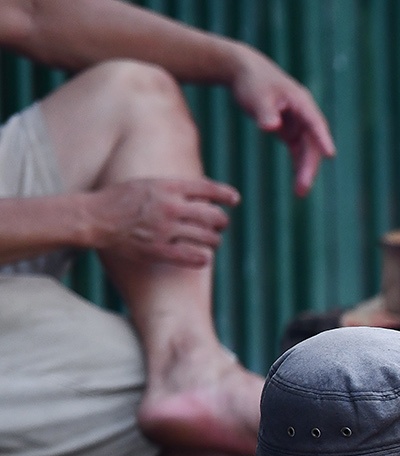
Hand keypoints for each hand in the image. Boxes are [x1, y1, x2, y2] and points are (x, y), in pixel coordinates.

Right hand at [86, 178, 237, 266]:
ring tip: (211, 241)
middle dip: (221, 221)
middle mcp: (170, 207)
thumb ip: (172, 187)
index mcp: (167, 187)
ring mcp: (166, 230)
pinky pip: (195, 258)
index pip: (207, 188)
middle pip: (214, 216)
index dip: (225, 194)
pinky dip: (203, 258)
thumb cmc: (120, 199)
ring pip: (208, 238)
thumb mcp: (147, 183)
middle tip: (220, 225)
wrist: (96, 218)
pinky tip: (203, 258)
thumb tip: (200, 191)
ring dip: (214, 240)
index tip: (235, 199)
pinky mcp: (160, 251)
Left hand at [231, 48, 335, 195]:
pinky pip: (298, 152)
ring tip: (300, 193)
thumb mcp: (256, 97)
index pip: (314, 122)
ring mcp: (299, 124)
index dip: (323, 138)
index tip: (330, 154)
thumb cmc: (252, 82)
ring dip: (305, 170)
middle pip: (312, 143)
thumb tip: (271, 128)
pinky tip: (298, 186)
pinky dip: (298, 166)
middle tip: (303, 187)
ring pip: (307, 151)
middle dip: (309, 166)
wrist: (245, 72)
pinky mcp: (290, 130)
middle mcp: (305, 115)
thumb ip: (265, 113)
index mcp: (301, 102)